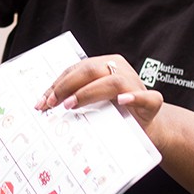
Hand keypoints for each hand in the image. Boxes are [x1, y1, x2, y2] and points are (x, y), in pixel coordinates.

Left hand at [35, 55, 164, 141]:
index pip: (75, 70)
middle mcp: (120, 69)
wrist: (144, 128)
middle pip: (90, 70)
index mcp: (104, 65)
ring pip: (112, 82)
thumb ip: (74, 98)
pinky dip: (133, 98)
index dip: (56, 85)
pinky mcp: (151, 102)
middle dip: (67, 87)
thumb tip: (43, 105)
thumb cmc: (113, 113)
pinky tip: (122, 101)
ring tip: (71, 105)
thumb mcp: (91, 103)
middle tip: (52, 104)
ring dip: (88, 93)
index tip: (41, 102)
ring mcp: (136, 84)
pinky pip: (146, 97)